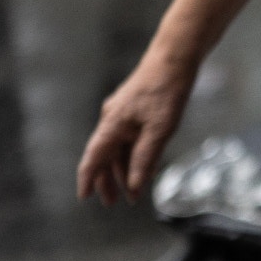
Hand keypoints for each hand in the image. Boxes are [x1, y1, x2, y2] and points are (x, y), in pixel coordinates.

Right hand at [78, 55, 195, 203]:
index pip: (94, 158)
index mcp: (112, 124)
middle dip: (107, 180)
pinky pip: (129, 137)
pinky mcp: (136, 109)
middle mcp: (112, 119)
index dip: (88, 179)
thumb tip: (134, 185)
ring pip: (118, 148)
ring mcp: (123, 113)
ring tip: (130, 191)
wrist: (176, 58)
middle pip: (104, 156)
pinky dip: (134, 154)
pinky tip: (144, 167)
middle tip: (111, 202)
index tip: (84, 197)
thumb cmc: (167, 91)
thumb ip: (145, 158)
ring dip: (123, 169)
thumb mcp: (160, 129)